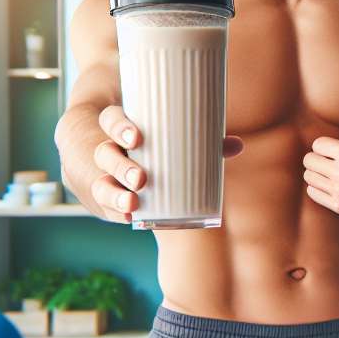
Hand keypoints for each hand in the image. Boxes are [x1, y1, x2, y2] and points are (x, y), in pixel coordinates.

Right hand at [92, 105, 242, 222]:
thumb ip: (203, 142)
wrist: (111, 160)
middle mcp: (105, 151)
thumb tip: (237, 145)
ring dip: (114, 195)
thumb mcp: (168, 138)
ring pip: (100, 183)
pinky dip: (115, 211)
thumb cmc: (151, 144)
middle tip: (141, 178)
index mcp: (116, 128)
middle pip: (104, 154)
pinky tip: (128, 217)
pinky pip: (104, 205)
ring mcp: (100, 175)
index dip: (120, 127)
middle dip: (121, 167)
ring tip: (132, 203)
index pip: (110, 120)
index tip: (137, 137)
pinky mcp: (102, 198)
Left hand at [303, 90, 338, 216]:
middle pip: (309, 161)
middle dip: (319, 159)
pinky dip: (320, 189)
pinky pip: (312, 193)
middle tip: (332, 161)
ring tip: (332, 173)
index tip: (337, 149)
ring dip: (318, 174)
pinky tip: (334, 186)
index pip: (317, 144)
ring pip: (309, 177)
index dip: (326, 146)